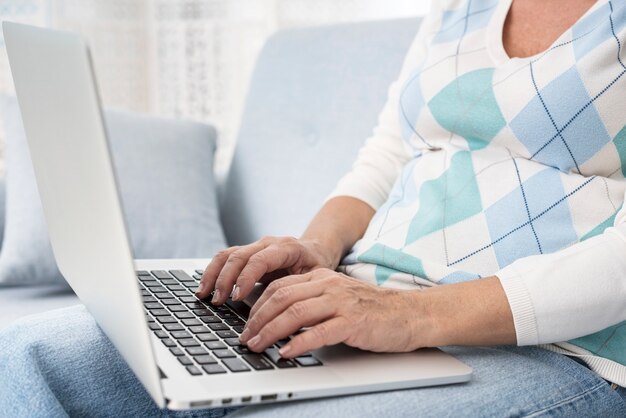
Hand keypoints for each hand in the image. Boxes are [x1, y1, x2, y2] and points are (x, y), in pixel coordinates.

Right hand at [196, 237, 336, 304]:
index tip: (237, 297)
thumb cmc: (318, 266)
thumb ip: (303, 290)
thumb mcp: (318, 277)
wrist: (317, 249)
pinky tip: (205, 287)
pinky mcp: (247, 252)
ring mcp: (256, 246)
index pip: (260, 259)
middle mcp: (268, 243)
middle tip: (219, 301)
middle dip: (226, 279)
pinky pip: (225, 257)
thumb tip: (289, 315)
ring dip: (214, 275)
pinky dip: (213, 271)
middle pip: (240, 256)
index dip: (246, 277)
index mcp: (287, 248)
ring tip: (204, 295)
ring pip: (228, 254)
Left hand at [239, 268, 429, 357]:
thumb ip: (312, 301)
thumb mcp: (338, 297)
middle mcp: (328, 285)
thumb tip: (279, 320)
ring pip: (295, 313)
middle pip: (282, 298)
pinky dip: (299, 343)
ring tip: (258, 346)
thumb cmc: (373, 310)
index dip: (258, 306)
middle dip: (257, 320)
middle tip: (245, 338)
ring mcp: (341, 302)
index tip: (246, 324)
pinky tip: (286, 353)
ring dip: (271, 331)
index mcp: (322, 278)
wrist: (410, 313)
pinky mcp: (353, 322)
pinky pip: (319, 332)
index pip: (280, 286)